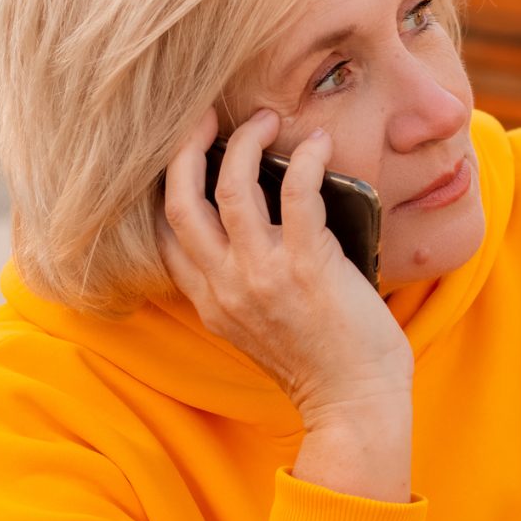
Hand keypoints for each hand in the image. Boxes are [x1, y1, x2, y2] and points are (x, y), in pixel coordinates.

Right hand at [158, 107, 413, 498]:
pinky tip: (319, 144)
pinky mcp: (307, 269)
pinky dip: (307, 160)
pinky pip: (297, 194)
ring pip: (229, 187)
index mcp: (211, 300)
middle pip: (179, 199)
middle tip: (206, 115)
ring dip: (246, 141)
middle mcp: (224, 286)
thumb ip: (247, 281)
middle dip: (187, 146)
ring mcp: (262, 277)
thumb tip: (268, 222)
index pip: (165, 231)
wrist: (355, 405)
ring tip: (267, 120)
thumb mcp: (260, 326)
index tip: (189, 149)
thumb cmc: (322, 364)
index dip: (169, 182)